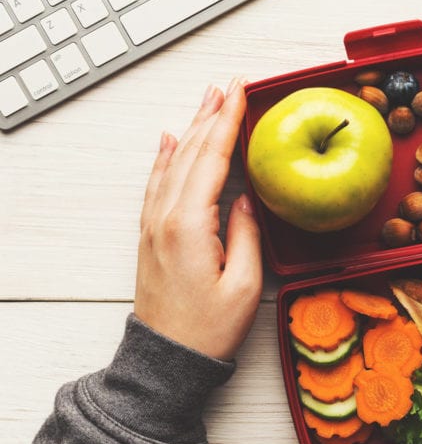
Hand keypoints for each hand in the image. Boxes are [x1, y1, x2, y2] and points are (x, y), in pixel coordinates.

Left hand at [134, 79, 261, 360]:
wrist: (167, 359)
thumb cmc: (209, 329)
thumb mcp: (245, 285)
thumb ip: (247, 234)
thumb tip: (245, 198)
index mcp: (190, 224)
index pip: (212, 158)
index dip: (227, 121)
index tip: (240, 92)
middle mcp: (166, 217)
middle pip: (190, 151)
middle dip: (211, 114)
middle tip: (229, 84)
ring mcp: (154, 225)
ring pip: (173, 162)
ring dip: (191, 127)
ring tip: (207, 100)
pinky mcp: (152, 235)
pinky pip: (157, 183)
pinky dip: (165, 156)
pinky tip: (170, 139)